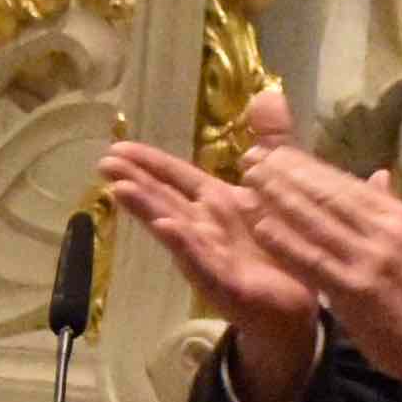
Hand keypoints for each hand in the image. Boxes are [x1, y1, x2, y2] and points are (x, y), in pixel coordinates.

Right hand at [94, 97, 333, 401]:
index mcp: (216, 203)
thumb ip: (272, 143)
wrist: (297, 307)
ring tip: (120, 190)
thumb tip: (269, 93)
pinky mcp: (225, 282)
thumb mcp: (278, 187)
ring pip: (174, 227)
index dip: (148, 162)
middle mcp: (205, 227)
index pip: (175, 177)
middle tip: (104, 163)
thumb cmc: (279, 249)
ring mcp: (210, 255)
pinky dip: (184, 244)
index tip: (118, 147)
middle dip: (135, 180)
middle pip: (164, 198)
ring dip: (147, 209)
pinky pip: (202, 261)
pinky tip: (167, 229)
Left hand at [232, 129, 401, 398]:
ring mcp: (369, 259)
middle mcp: (385, 230)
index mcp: (399, 217)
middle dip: (286, 173)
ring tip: (248, 181)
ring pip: (316, 220)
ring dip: (277, 198)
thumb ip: (392, 211)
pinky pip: (312, 259)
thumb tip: (379, 175)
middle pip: (327, 194)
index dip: (308, 166)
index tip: (278, 152)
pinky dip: (285, 241)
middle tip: (252, 157)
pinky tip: (260, 225)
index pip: (346, 183)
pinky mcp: (355, 290)